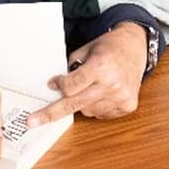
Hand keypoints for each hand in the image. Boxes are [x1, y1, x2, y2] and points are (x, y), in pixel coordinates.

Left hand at [29, 23, 145, 126]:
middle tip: (33, 121)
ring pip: (87, 111)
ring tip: (93, 86)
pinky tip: (103, 92)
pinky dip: (96, 106)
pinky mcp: (128, 106)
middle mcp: (112, 84)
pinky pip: (101, 114)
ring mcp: (121, 97)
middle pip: (74, 104)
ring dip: (82, 102)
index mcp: (100, 66)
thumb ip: (72, 68)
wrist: (135, 47)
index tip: (52, 83)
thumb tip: (57, 87)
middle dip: (51, 113)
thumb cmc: (109, 47)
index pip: (70, 86)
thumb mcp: (86, 49)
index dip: (59, 84)